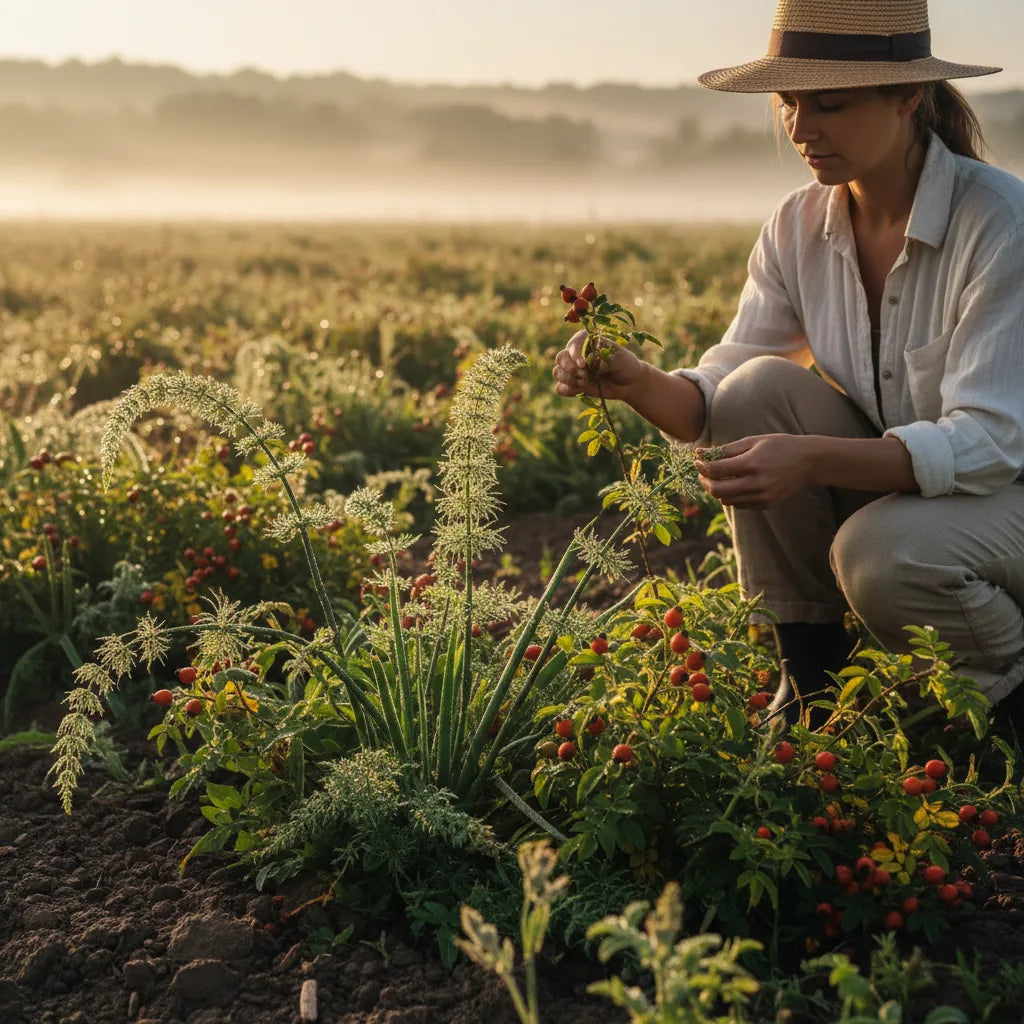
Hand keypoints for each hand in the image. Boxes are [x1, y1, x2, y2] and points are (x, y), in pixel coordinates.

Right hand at [551, 330, 645, 400]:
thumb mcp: (620, 360)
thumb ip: (605, 361)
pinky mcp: (572, 384)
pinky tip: (579, 391)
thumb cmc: (625, 365)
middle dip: (570, 369)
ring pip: (557, 372)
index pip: (573, 344)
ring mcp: (572, 369)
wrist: (628, 383)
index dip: (574, 354)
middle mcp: (576, 354)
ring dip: (569, 380)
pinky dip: (566, 390)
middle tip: (585, 376)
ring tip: (585, 383)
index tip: (584, 364)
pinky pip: (560, 388)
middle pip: (560, 358)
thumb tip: (590, 364)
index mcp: (586, 341)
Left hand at [695, 434, 815, 508]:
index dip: (701, 466)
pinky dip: (729, 495)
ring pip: (725, 500)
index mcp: (751, 464)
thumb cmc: (779, 446)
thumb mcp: (753, 441)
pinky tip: (732, 484)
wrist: (809, 462)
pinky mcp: (765, 504)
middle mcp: (756, 483)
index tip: (697, 460)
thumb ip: (726, 449)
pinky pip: (738, 504)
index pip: (715, 470)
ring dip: (715, 489)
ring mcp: (761, 496)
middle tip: (702, 472)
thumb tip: (700, 452)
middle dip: (704, 481)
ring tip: (716, 477)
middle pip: (717, 490)